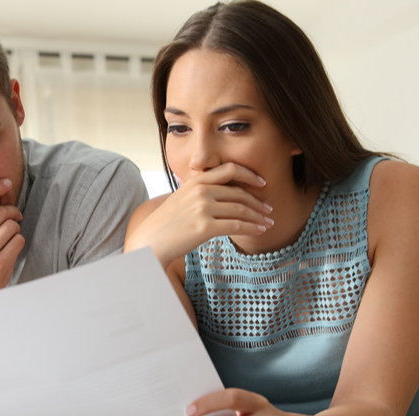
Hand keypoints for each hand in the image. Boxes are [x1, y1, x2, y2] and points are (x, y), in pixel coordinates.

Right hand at [0, 179, 24, 297]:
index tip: (6, 183)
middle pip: (1, 212)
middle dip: (11, 212)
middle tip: (12, 216)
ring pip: (12, 226)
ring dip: (14, 227)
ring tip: (7, 234)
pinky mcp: (2, 261)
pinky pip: (18, 240)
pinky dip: (18, 240)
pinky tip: (10, 245)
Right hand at [125, 163, 272, 266]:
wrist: (150, 242)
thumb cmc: (166, 224)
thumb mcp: (181, 198)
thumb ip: (199, 192)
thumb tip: (221, 194)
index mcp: (196, 180)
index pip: (230, 170)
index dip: (249, 175)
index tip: (261, 182)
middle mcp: (201, 191)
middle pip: (239, 193)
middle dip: (258, 202)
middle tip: (269, 209)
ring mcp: (203, 208)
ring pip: (241, 210)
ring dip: (259, 217)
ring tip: (268, 222)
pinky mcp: (204, 227)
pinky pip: (236, 226)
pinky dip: (252, 228)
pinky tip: (260, 231)